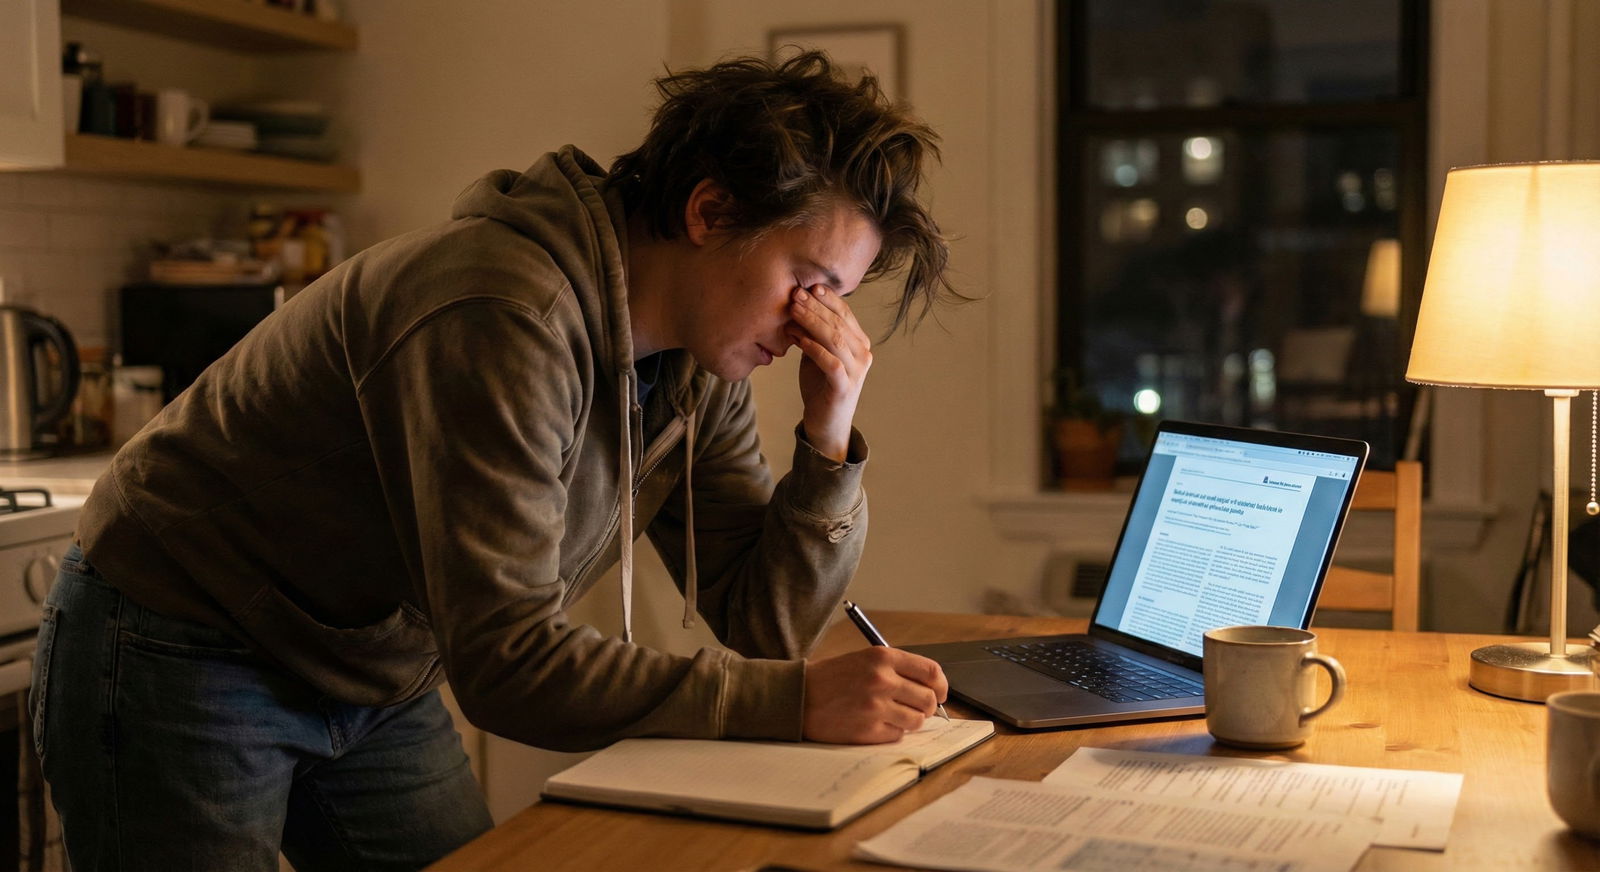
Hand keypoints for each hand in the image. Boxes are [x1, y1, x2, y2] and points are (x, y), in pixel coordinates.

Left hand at [786, 286, 871, 462]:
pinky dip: (813, 348)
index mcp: (859, 343)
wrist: (827, 424)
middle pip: (838, 323)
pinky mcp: (844, 387)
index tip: (808, 285)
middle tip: (795, 293)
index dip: (827, 299)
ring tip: (793, 310)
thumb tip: (795, 306)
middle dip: (815, 306)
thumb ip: (812, 334)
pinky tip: (799, 339)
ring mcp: (856, 371)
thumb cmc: (820, 387)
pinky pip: (830, 362)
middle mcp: (863, 354)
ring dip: (812, 322)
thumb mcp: (816, 355)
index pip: (845, 314)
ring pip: (835, 339)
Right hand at [802, 646, 948, 743]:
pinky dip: (891, 732)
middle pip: (929, 699)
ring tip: (892, 716)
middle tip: (915, 708)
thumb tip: (932, 688)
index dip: (941, 685)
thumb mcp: (864, 660)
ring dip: (909, 721)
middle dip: (927, 706)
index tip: (940, 693)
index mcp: (883, 657)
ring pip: (917, 720)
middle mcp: (882, 680)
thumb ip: (896, 669)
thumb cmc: (832, 678)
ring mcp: (875, 706)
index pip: (931, 672)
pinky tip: (874, 724)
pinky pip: (897, 735)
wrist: (798, 696)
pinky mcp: (868, 730)